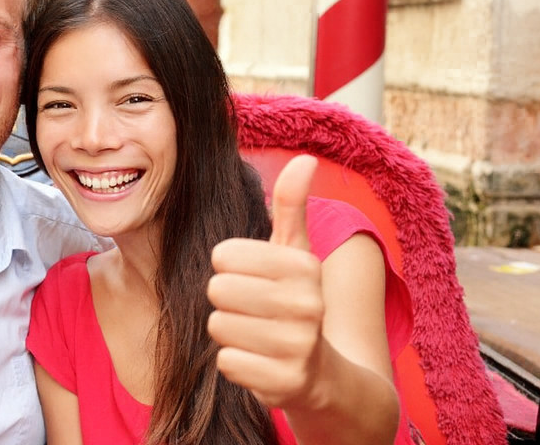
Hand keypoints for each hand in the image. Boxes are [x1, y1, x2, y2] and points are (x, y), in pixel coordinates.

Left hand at [207, 155, 327, 409]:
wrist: (322, 374)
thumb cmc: (295, 301)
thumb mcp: (294, 252)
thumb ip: (292, 205)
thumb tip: (305, 158)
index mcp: (303, 266)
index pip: (222, 256)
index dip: (228, 269)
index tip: (253, 280)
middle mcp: (307, 304)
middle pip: (217, 290)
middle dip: (226, 302)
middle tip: (253, 311)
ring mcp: (298, 346)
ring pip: (218, 326)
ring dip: (230, 333)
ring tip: (257, 335)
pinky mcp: (285, 381)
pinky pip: (226, 362)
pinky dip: (235, 363)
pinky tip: (260, 361)